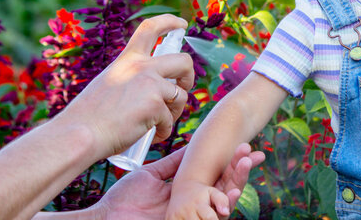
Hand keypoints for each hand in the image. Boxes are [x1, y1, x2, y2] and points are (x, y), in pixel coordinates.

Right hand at [59, 14, 194, 159]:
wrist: (80, 135)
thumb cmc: (89, 117)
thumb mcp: (108, 84)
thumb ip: (131, 80)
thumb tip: (153, 90)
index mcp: (127, 60)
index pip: (151, 28)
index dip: (169, 22)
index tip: (181, 23)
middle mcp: (141, 67)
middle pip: (184, 61)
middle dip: (189, 76)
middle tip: (182, 88)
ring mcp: (151, 85)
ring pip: (181, 95)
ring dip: (174, 112)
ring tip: (157, 125)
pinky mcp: (156, 105)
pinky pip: (170, 120)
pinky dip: (162, 131)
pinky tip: (149, 136)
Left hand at [93, 143, 263, 219]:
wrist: (106, 219)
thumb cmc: (125, 199)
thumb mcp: (152, 175)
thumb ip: (173, 164)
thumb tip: (190, 148)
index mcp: (187, 193)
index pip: (216, 176)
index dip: (232, 163)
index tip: (245, 147)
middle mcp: (194, 206)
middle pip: (224, 187)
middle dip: (240, 171)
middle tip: (254, 153)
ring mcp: (191, 217)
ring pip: (222, 203)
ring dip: (236, 184)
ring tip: (246, 166)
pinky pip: (209, 219)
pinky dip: (222, 207)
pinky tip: (232, 194)